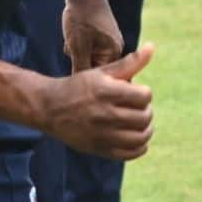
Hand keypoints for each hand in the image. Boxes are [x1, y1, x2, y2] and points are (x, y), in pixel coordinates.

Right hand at [36, 44, 154, 159]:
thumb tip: (152, 47)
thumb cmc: (79, 86)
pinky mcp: (99, 149)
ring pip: (141, 137)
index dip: (144, 93)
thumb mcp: (101, 72)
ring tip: (139, 123)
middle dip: (146, 111)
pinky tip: (134, 137)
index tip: (135, 93)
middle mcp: (103, 114)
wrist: (50, 108)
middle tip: (137, 108)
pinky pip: (131, 153)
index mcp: (105, 92)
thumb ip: (129, 63)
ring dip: (146, 129)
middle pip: (144, 117)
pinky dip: (139, 147)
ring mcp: (101, 135)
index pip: (144, 96)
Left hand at [61, 0, 122, 73]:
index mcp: (114, 54)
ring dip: (79, 55)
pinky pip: (91, 49)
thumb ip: (80, 68)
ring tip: (71, 43)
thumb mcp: (77, 46)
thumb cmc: (81, 18)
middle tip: (71, 52)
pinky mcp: (103, 36)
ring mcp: (110, 42)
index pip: (103, 78)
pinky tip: (71, 39)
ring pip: (92, 59)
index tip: (74, 75)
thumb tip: (80, 90)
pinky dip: (80, 47)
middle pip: (97, 69)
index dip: (86, 79)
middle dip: (81, 64)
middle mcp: (116, 50)